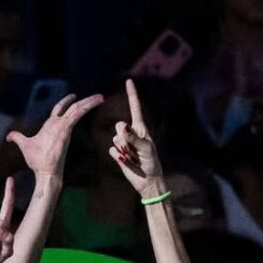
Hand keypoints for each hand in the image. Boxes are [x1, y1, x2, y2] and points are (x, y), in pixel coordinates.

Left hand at [7, 94, 102, 178]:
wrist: (44, 171)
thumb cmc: (37, 161)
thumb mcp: (24, 144)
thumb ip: (18, 137)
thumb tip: (9, 136)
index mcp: (51, 126)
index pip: (60, 109)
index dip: (66, 101)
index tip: (73, 95)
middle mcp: (59, 125)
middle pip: (73, 108)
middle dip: (84, 101)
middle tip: (97, 96)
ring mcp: (64, 127)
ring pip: (78, 110)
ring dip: (89, 102)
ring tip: (100, 97)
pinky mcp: (67, 130)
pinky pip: (77, 115)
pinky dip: (85, 108)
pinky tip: (94, 102)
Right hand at [108, 80, 164, 197]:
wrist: (147, 180)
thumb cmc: (151, 162)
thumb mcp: (146, 149)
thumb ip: (133, 138)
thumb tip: (121, 127)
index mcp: (140, 128)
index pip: (134, 107)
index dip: (131, 94)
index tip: (129, 81)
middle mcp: (130, 133)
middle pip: (118, 126)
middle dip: (124, 138)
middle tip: (135, 151)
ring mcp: (123, 143)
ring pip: (115, 139)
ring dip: (124, 150)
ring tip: (133, 158)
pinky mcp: (116, 153)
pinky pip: (111, 150)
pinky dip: (118, 157)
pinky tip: (126, 162)